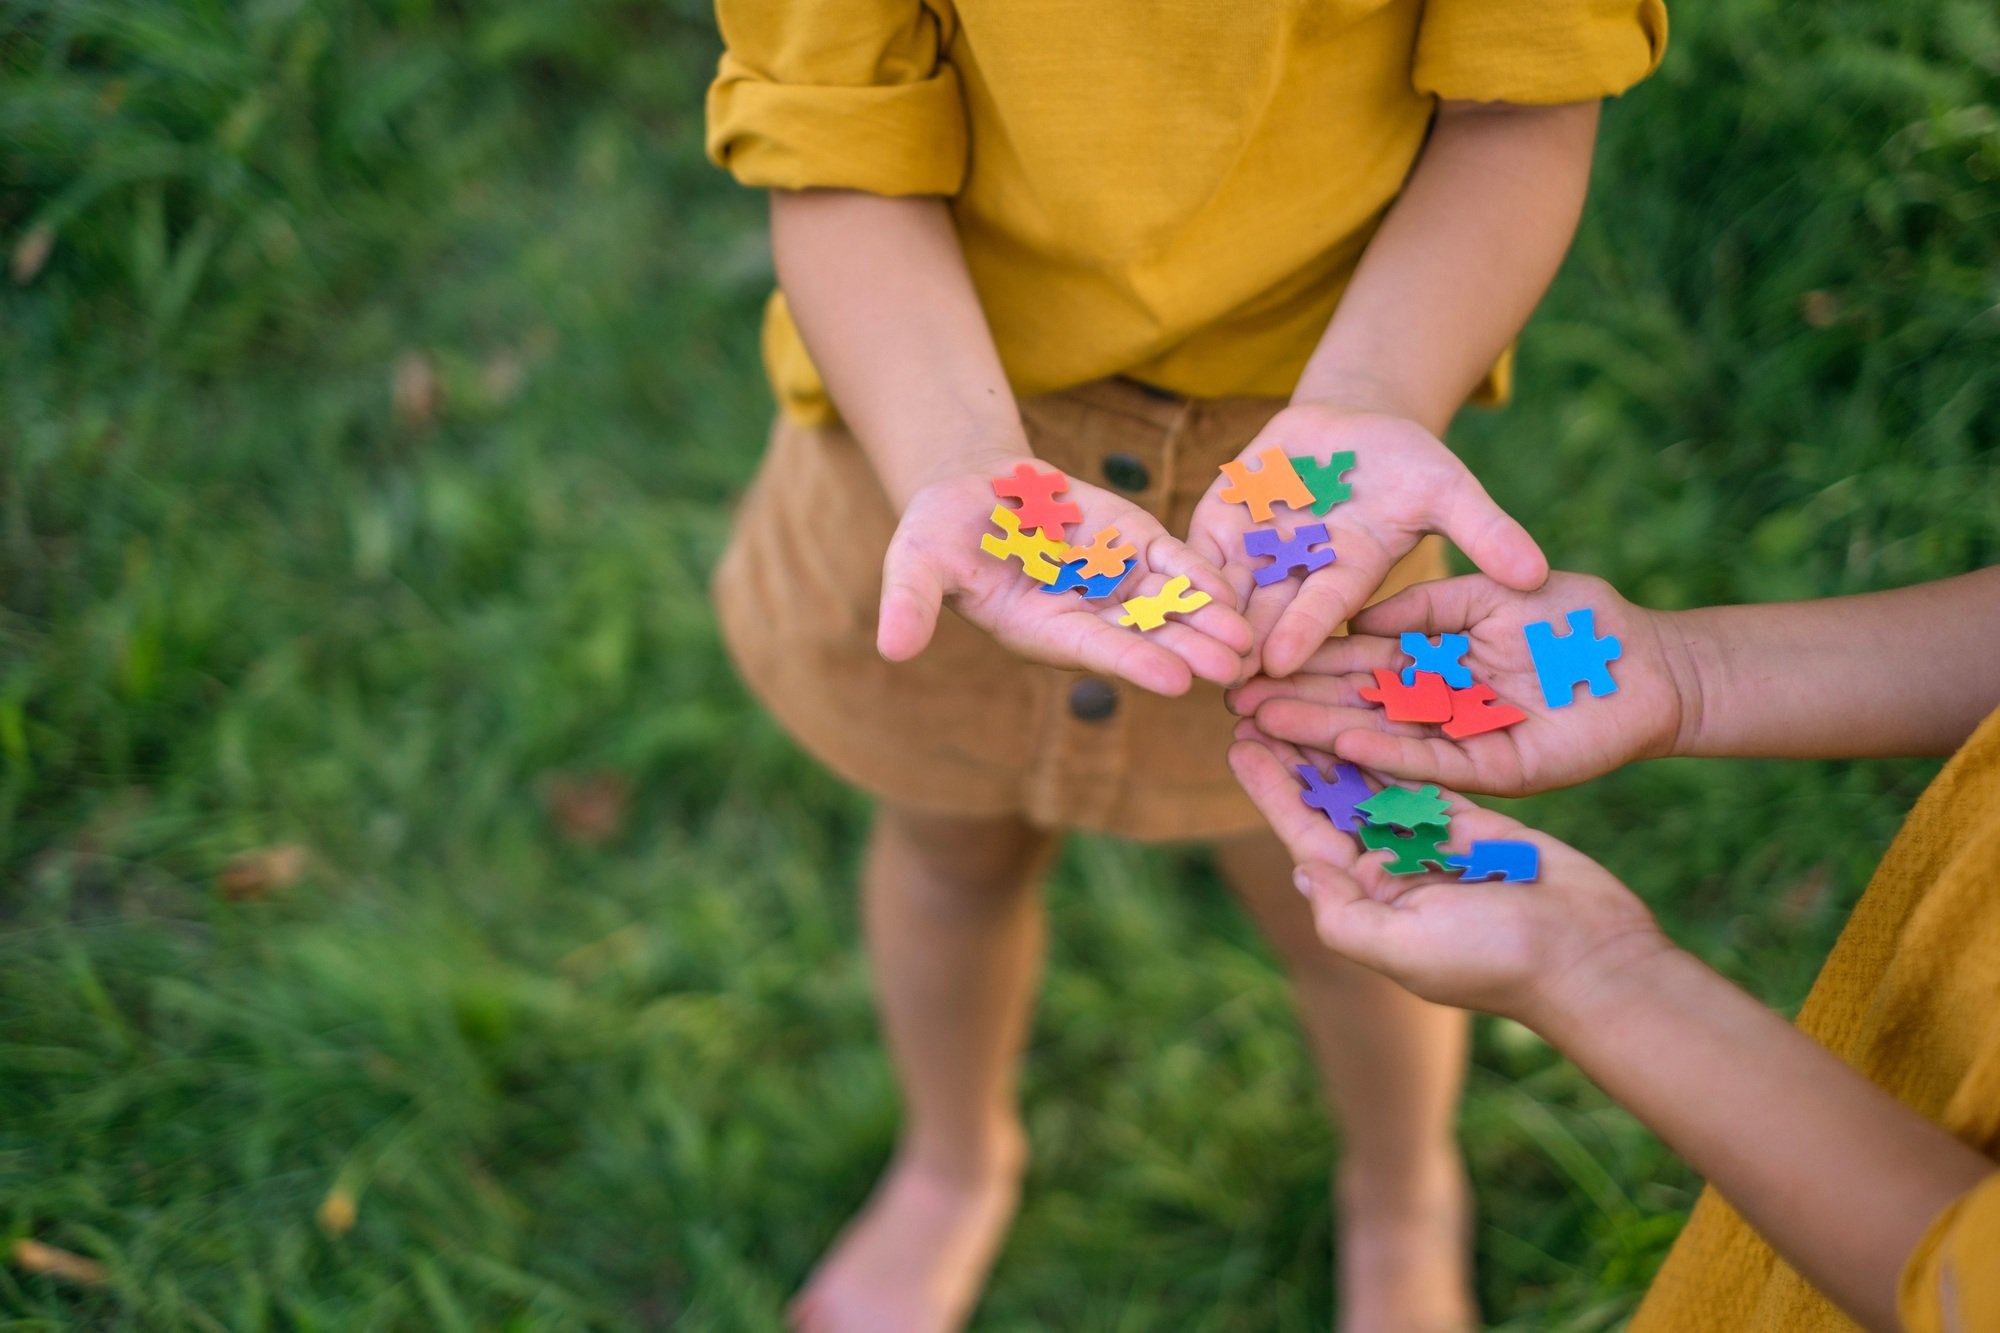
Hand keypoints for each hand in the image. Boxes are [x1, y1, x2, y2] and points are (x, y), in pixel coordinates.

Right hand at [879, 462, 1254, 695]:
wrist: (971, 488)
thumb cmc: (936, 531)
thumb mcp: (915, 562)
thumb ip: (909, 605)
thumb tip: (890, 649)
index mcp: (1039, 629)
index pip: (1092, 649)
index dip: (1133, 662)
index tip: (1175, 680)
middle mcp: (1085, 615)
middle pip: (1145, 636)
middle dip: (1189, 650)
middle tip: (1234, 668)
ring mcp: (1114, 582)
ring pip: (1170, 606)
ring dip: (1209, 622)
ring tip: (1251, 638)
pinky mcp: (1134, 546)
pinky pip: (1174, 563)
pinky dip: (1204, 576)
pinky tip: (1240, 590)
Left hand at [1185, 404, 1548, 679]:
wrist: (1352, 423)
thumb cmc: (1409, 461)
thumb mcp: (1449, 487)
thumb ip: (1485, 528)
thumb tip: (1538, 574)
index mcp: (1350, 575)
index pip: (1322, 612)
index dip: (1301, 633)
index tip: (1281, 661)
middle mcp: (1298, 578)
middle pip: (1265, 617)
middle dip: (1240, 647)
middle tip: (1214, 683)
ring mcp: (1257, 553)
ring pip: (1223, 592)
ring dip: (1202, 619)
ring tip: (1177, 646)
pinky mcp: (1221, 526)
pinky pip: (1194, 551)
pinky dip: (1178, 570)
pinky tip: (1157, 590)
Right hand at [1228, 572, 1700, 795]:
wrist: (1654, 661)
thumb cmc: (1580, 618)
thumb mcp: (1489, 593)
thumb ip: (1427, 606)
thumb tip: (1359, 618)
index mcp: (1433, 665)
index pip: (1356, 664)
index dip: (1306, 661)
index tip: (1253, 655)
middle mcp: (1437, 709)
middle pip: (1353, 705)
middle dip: (1293, 703)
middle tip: (1232, 702)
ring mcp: (1462, 743)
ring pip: (1379, 739)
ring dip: (1320, 732)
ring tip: (1262, 727)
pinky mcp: (1495, 771)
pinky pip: (1433, 764)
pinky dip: (1386, 754)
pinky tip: (1338, 742)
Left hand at [1228, 724, 1669, 1024]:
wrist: (1588, 957)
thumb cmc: (1495, 961)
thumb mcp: (1404, 948)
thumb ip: (1345, 914)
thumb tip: (1302, 871)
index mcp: (1366, 902)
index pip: (1306, 837)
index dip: (1271, 790)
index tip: (1237, 743)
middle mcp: (1390, 870)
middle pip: (1331, 801)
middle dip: (1295, 755)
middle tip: (1259, 700)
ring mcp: (1431, 842)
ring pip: (1371, 781)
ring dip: (1336, 741)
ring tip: (1303, 693)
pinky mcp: (1472, 819)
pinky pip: (1422, 774)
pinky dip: (1392, 744)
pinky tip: (1364, 707)